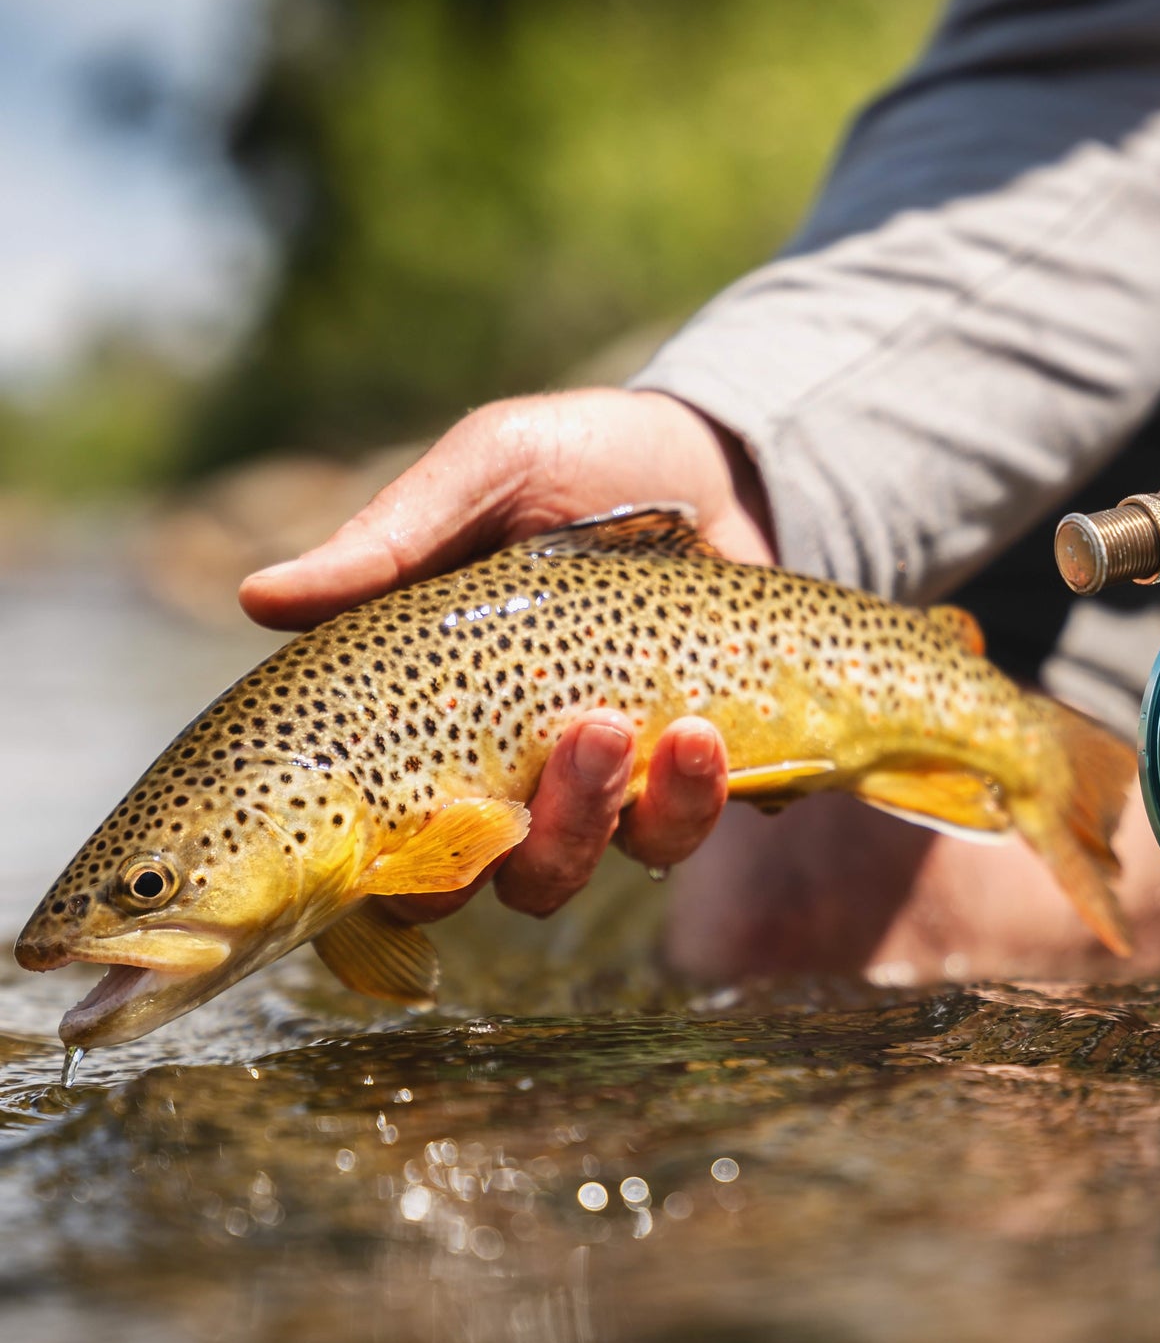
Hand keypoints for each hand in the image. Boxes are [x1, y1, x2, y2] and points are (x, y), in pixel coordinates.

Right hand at [239, 388, 775, 920]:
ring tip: (644, 726)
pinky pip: (677, 833)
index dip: (384, 864)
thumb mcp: (488, 474)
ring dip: (606, 817)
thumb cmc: (582, 464)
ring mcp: (600, 787)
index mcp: (436, 714)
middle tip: (577, 732)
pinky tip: (703, 735)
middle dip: (521, 839)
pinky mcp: (686, 782)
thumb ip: (392, 540)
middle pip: (484, 878)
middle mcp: (507, 772)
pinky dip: (693, 800)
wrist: (717, 464)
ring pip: (578, 867)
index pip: (387, 834)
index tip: (410, 822)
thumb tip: (259, 597)